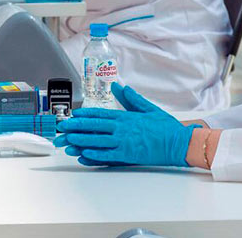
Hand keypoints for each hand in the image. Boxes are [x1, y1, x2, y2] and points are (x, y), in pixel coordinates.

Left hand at [62, 84, 177, 157]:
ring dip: (80, 140)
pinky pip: (108, 155)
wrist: (178, 142)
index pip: (100, 114)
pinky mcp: (128, 155)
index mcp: (126, 117)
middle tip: (62, 127)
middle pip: (94, 126)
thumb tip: (119, 86)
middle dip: (76, 127)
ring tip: (67, 140)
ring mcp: (124, 142)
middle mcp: (122, 128)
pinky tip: (84, 153)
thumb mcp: (147, 108)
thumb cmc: (165, 127)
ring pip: (97, 140)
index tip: (73, 114)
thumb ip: (131, 98)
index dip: (84, 114)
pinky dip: (95, 154)